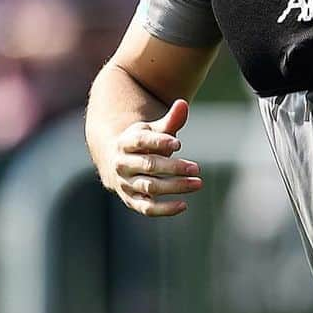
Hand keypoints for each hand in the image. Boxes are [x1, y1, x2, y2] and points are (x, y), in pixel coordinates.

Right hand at [108, 99, 200, 216]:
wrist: (114, 161)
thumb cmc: (141, 143)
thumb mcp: (152, 130)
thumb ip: (169, 121)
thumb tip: (183, 103)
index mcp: (126, 142)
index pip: (141, 142)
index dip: (159, 142)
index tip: (178, 143)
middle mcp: (122, 164)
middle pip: (149, 165)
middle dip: (174, 167)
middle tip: (197, 168)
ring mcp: (125, 183)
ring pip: (150, 187)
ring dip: (174, 186)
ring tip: (198, 183)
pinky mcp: (131, 200)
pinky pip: (146, 208)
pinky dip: (164, 209)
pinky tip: (184, 205)